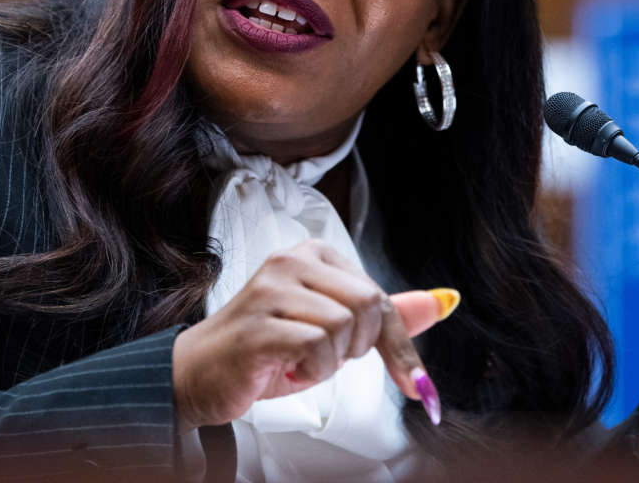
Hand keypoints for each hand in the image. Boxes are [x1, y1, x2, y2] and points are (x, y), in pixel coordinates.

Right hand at [171, 239, 442, 431]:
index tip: (416, 384)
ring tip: (299, 361)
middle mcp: (291, 261)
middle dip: (359, 348)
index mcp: (313, 255)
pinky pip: (316, 346)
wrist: (196, 374)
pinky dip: (311, 370)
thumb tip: (442, 302)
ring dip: (330, 362)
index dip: (399, 344)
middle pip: (368, 306)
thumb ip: (382, 318)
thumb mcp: (332, 332)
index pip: (378, 295)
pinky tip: (286, 369)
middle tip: (325, 358)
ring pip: (344, 327)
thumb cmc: (265, 350)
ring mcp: (272, 288)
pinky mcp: (259, 323)